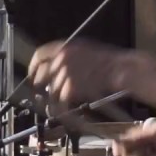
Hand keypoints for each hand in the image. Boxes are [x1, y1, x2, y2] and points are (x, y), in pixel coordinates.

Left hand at [28, 39, 147, 109]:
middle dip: (40, 87)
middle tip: (42, 94)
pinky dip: (63, 108)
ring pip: (52, 91)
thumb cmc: (106, 62)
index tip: (33, 75)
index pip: (39, 55)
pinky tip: (67, 109)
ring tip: (62, 103)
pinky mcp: (72, 87)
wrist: (122, 69)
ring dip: (54, 99)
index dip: (33, 66)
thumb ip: (66, 57)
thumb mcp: (83, 50)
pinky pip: (61, 101)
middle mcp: (63, 57)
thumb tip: (51, 68)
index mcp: (65, 46)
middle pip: (41, 76)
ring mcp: (67, 72)